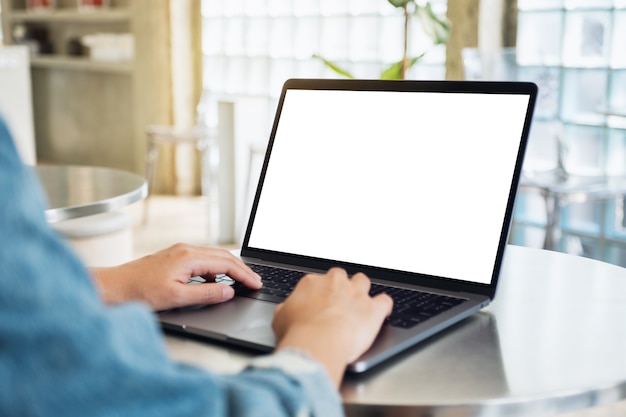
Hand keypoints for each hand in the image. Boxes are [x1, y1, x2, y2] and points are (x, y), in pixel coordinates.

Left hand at [91, 243, 261, 310]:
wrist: (113, 286)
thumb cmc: (139, 292)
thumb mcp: (176, 297)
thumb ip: (206, 294)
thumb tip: (228, 291)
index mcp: (189, 257)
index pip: (226, 264)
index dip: (245, 275)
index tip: (256, 284)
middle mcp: (185, 250)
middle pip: (223, 256)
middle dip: (242, 269)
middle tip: (255, 282)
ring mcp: (179, 251)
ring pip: (213, 256)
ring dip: (229, 268)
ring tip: (241, 281)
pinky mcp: (174, 257)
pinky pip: (202, 259)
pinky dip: (215, 269)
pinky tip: (215, 281)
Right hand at [272, 268, 392, 386]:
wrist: (318, 341)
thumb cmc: (298, 332)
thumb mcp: (280, 319)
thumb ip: (287, 309)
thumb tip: (286, 309)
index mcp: (312, 283)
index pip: (318, 281)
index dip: (319, 293)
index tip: (319, 304)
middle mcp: (335, 283)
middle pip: (341, 276)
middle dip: (340, 287)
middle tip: (337, 303)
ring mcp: (356, 294)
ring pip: (363, 281)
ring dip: (362, 291)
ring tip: (359, 304)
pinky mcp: (373, 308)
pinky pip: (385, 300)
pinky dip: (384, 306)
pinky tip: (381, 312)